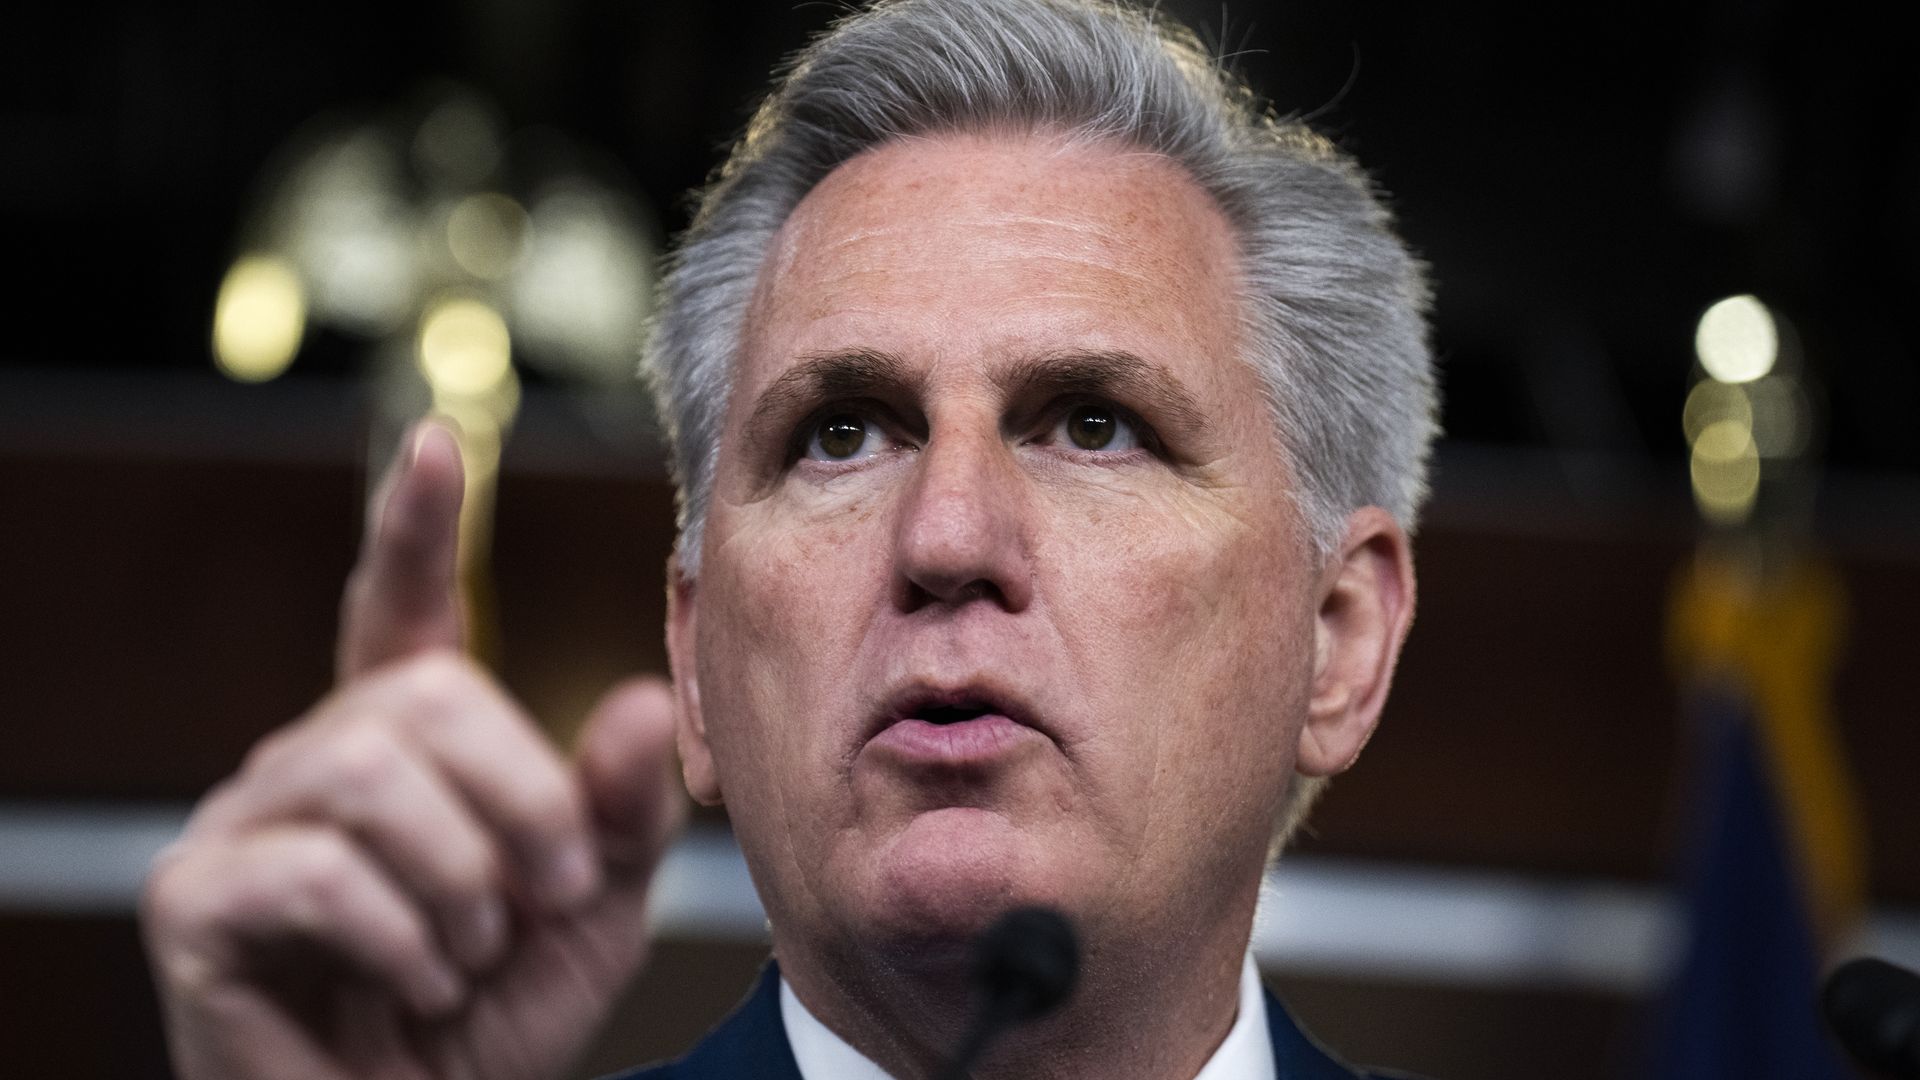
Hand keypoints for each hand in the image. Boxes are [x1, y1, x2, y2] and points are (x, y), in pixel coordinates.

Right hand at [142, 421, 685, 1079]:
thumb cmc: (496, 1014)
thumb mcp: (593, 905)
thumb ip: (622, 808)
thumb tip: (645, 701)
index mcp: (404, 747)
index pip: (400, 610)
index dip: (414, 530)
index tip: (435, 446)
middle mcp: (311, 760)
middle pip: (421, 695)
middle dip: (522, 795)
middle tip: (560, 890)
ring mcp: (241, 824)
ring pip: (368, 772)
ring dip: (462, 876)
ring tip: (474, 954)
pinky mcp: (196, 902)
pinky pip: (316, 870)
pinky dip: (400, 935)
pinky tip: (416, 985)